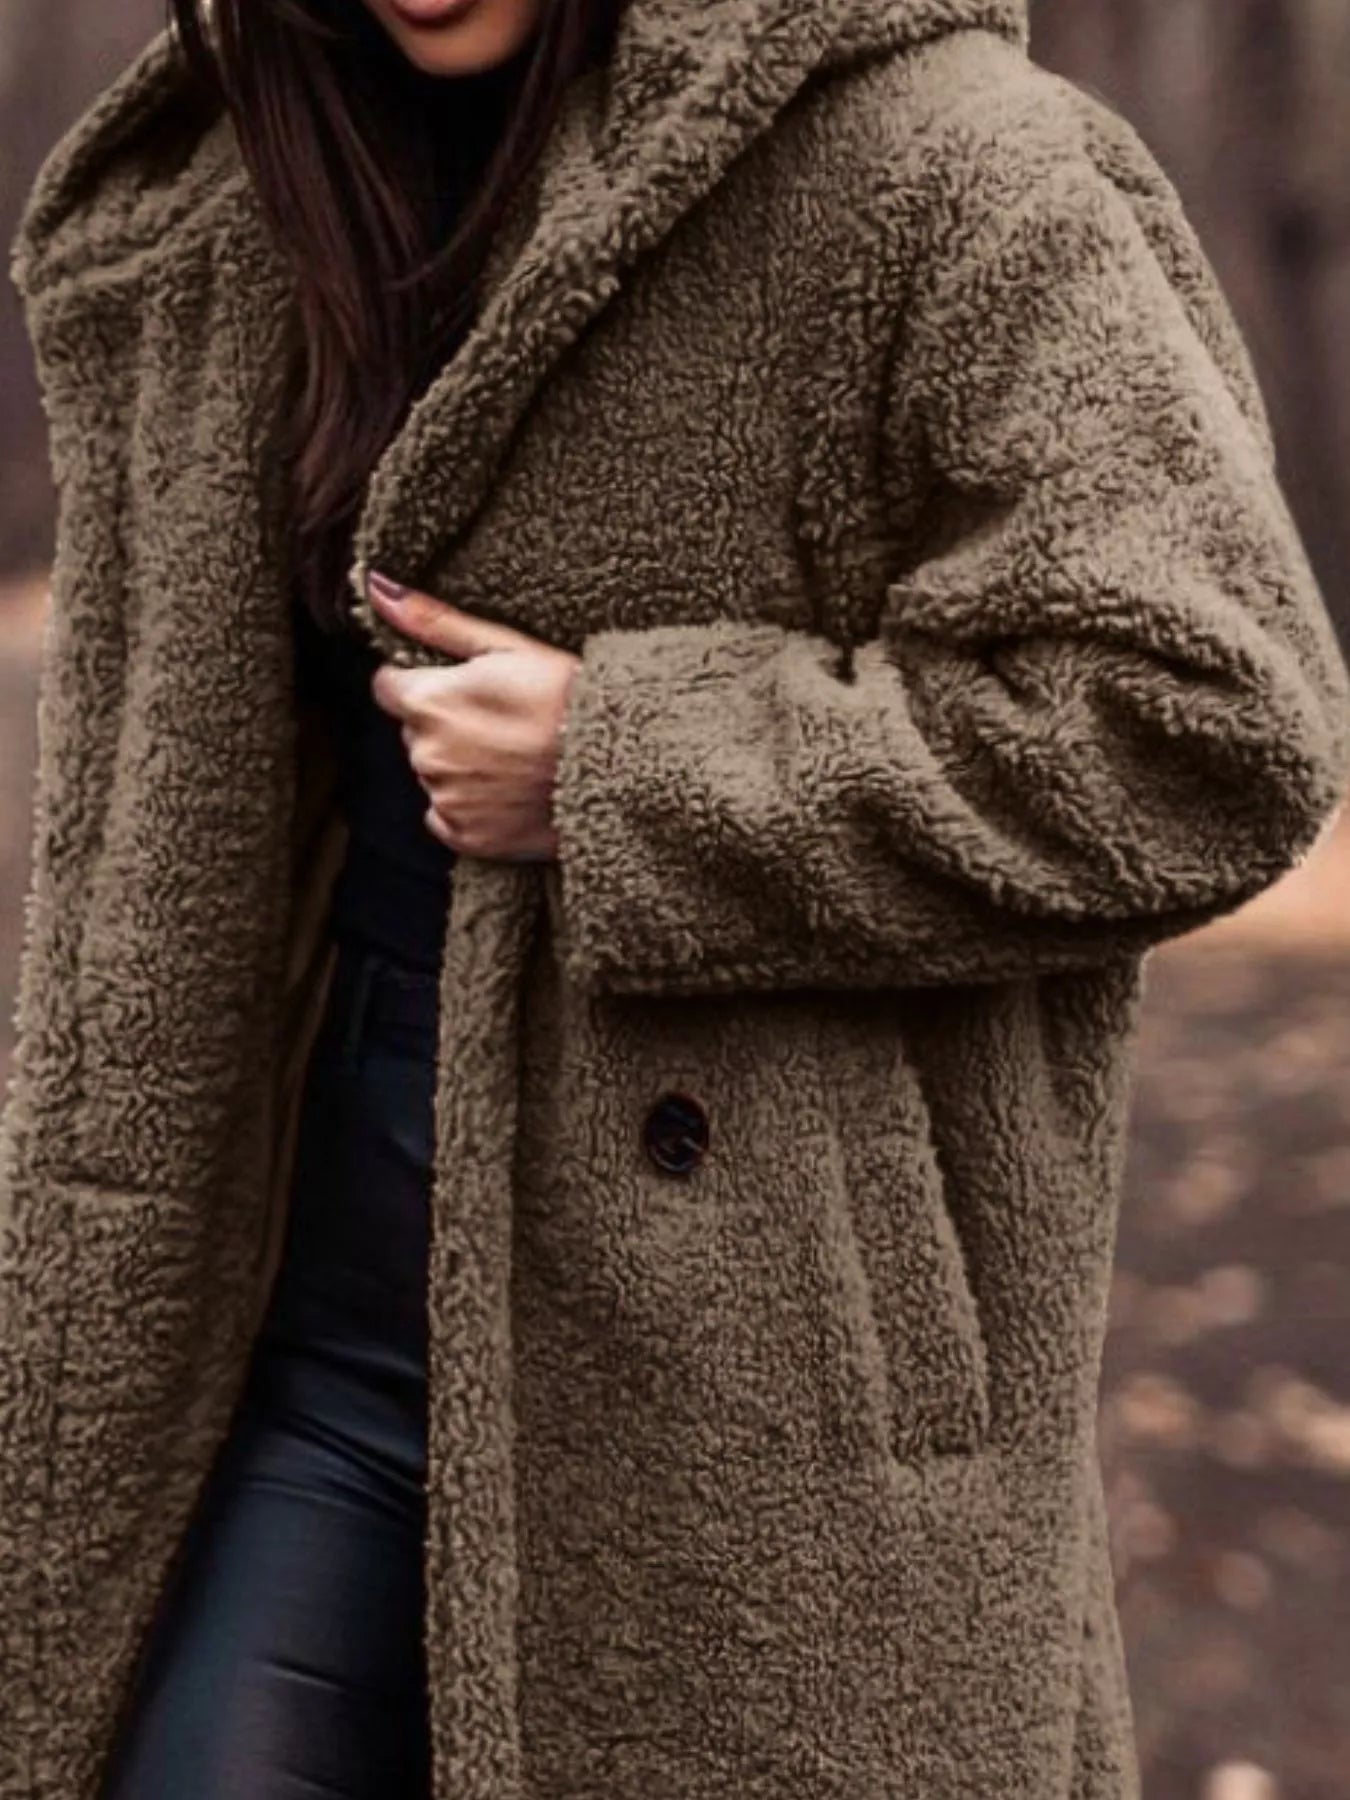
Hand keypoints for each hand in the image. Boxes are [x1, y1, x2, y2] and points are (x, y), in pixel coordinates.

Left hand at [365, 570, 580, 861]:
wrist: (620, 766)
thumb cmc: (569, 697)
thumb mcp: (507, 647)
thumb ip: (434, 622)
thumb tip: (377, 589)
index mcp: (429, 702)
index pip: (388, 686)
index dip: (424, 683)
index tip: (465, 688)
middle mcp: (426, 754)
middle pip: (414, 732)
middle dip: (445, 725)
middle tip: (501, 722)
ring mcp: (445, 799)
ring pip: (434, 773)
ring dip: (460, 765)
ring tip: (513, 757)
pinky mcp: (466, 836)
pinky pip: (447, 817)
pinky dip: (470, 806)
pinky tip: (509, 791)